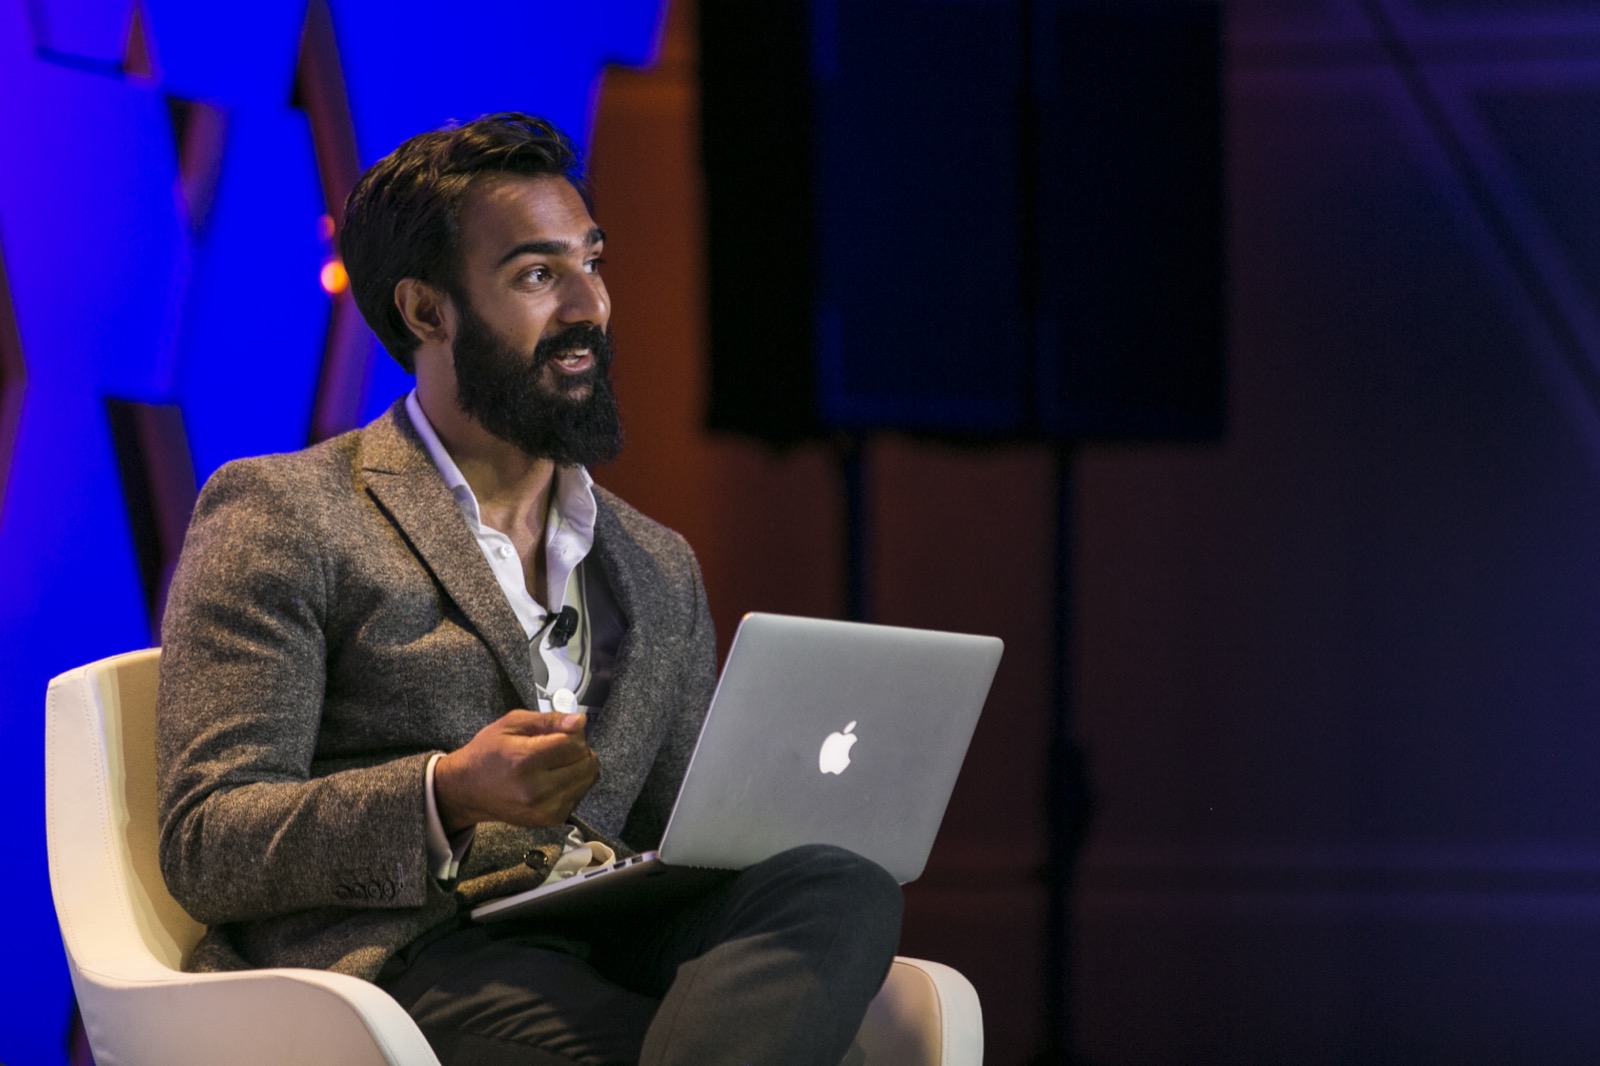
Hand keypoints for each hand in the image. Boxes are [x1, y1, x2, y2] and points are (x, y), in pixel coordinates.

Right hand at [433, 710, 598, 832]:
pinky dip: (574, 783)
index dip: (573, 733)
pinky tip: (554, 778)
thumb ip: (548, 720)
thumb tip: (581, 721)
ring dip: (580, 766)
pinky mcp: (550, 820)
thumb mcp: (511, 724)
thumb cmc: (488, 752)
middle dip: (580, 749)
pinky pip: (580, 795)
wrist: (467, 791)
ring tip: (556, 763)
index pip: (574, 745)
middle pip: (587, 763)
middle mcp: (536, 789)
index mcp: (524, 760)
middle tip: (559, 747)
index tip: (559, 732)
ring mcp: (544, 809)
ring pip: (588, 779)